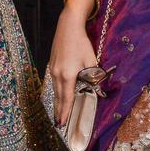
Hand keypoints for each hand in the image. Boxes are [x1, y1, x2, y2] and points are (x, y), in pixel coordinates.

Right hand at [47, 7, 97, 128]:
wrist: (68, 26)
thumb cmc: (81, 43)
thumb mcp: (91, 61)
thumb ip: (94, 77)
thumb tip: (98, 90)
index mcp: (68, 75)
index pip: (67, 98)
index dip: (65, 112)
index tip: (62, 123)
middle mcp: (57, 74)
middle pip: (58, 97)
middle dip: (59, 111)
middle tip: (59, 123)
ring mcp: (52, 69)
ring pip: (55, 89)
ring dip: (57, 102)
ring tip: (59, 113)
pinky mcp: (52, 64)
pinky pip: (54, 82)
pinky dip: (56, 91)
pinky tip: (59, 95)